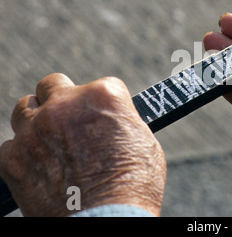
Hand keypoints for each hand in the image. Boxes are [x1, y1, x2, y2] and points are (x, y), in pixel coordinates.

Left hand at [0, 73, 165, 215]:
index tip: (102, 117)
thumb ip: (121, 121)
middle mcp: (64, 105)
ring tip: (51, 141)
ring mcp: (34, 130)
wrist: (107, 222)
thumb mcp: (143, 142)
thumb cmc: (134, 186)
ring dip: (37, 120)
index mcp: (102, 96)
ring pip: (24, 108)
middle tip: (70, 119)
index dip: (102, 104)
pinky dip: (23, 155)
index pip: (99, 84)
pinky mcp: (12, 159)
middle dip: (62, 99)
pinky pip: (10, 146)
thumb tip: (111, 120)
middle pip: (53, 84)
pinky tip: (42, 168)